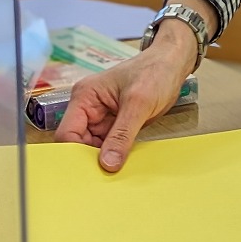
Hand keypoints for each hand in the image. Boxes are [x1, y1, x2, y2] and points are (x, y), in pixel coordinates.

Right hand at [54, 28, 194, 171]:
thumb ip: (122, 134)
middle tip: (103, 178)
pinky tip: (122, 165)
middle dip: (89, 159)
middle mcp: (88, 108)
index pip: (67, 133)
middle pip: (78, 144)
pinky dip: (114, 155)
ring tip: (114, 174)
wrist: (173, 63)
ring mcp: (101, 117)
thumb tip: (107, 164)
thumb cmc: (155, 72)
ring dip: (102, 160)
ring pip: (93, 148)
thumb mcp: (139, 104)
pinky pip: (108, 146)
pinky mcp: (115, 125)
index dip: (75, 154)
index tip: (90, 171)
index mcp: (84, 97)